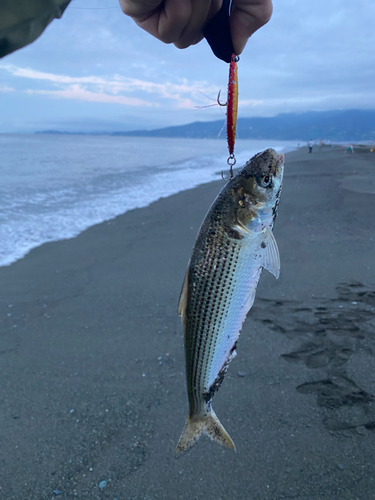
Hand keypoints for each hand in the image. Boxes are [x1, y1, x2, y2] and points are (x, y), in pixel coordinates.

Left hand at [119, 0, 272, 53]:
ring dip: (196, 7)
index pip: (202, 32)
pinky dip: (178, 8)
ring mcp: (150, 4)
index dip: (215, 20)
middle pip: (193, 38)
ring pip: (181, 38)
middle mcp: (168, 1)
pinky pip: (166, 31)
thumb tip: (236, 48)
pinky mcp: (133, 7)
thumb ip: (253, 14)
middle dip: (209, 12)